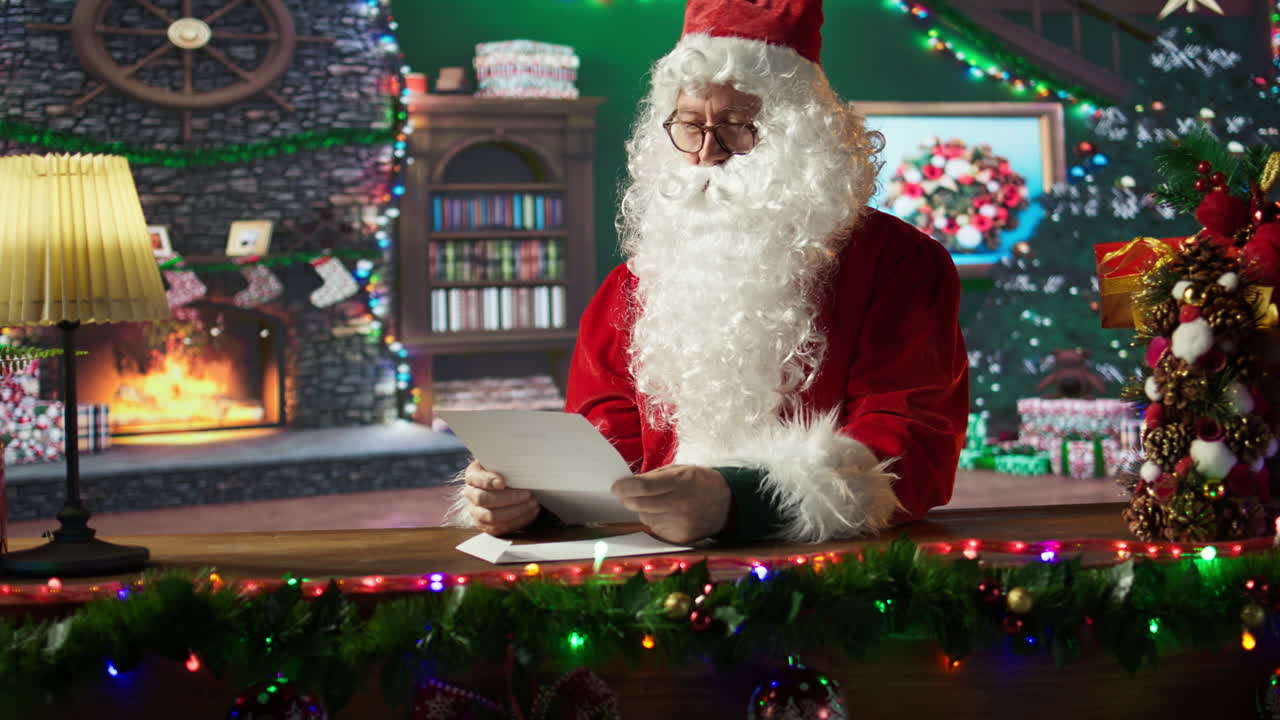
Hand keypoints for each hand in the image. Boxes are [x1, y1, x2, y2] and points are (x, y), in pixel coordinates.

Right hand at [462, 460, 540, 535]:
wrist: (497, 487)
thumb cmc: (501, 472)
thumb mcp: (499, 462)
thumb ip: (504, 463)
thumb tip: (519, 462)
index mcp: (472, 476)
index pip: (476, 479)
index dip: (488, 481)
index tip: (503, 482)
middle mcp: (470, 495)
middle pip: (484, 500)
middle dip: (509, 498)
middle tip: (528, 494)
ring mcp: (476, 512)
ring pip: (492, 517)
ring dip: (516, 511)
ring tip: (532, 503)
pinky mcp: (485, 525)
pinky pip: (500, 528)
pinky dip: (518, 521)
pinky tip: (530, 512)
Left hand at [611, 464, 730, 543]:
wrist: (728, 504)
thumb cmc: (700, 482)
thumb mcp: (680, 470)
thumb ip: (653, 477)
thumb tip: (627, 485)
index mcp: (680, 482)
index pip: (642, 487)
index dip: (624, 487)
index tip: (615, 487)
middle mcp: (680, 504)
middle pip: (639, 504)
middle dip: (629, 499)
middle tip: (628, 494)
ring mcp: (680, 524)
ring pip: (645, 518)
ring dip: (643, 510)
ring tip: (658, 503)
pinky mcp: (680, 538)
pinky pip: (655, 529)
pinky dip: (654, 521)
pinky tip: (667, 514)